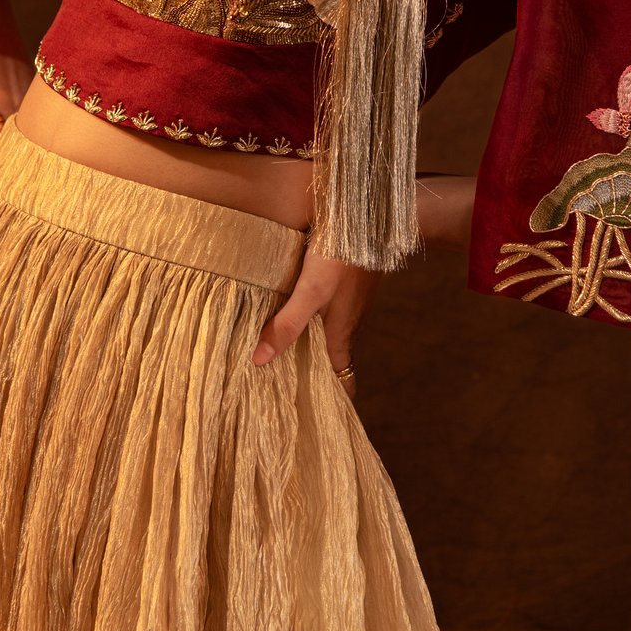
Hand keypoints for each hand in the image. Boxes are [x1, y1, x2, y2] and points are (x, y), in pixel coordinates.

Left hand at [252, 241, 377, 404]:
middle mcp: (346, 321)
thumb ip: (288, 324)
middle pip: (332, 356)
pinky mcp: (344, 280)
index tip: (321, 415)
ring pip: (327, 331)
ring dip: (309, 343)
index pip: (344, 377)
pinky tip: (288, 308)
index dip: (335, 398)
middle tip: (286, 386)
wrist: (370, 215)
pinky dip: (309, 317)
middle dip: (314, 373)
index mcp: (341, 333)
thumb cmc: (343, 256)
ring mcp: (347, 300)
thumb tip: (259, 361)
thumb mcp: (311, 292)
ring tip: (280, 351)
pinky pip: (326, 309)